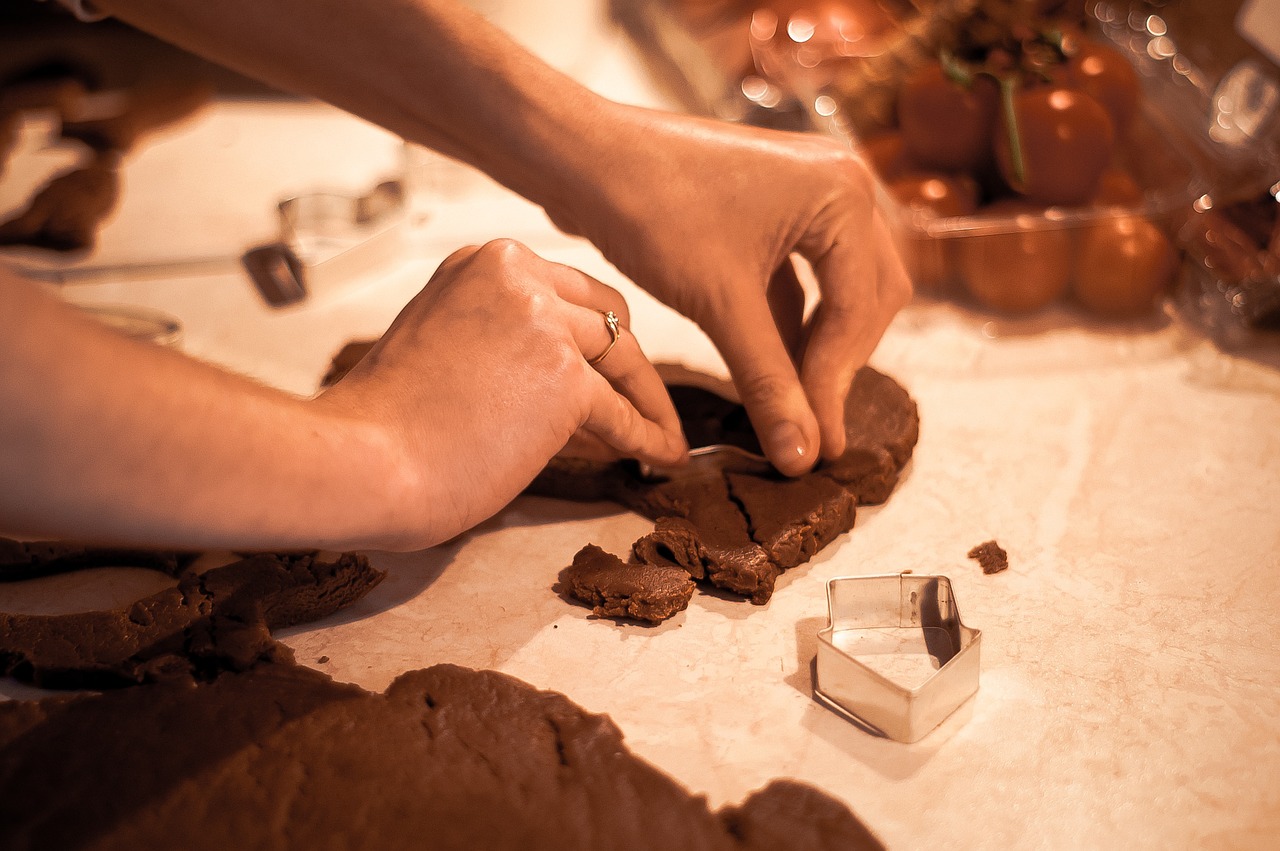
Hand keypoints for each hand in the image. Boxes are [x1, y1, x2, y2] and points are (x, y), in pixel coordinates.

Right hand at [316, 239, 687, 546]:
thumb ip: (499, 340)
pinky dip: (648, 437)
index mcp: (483, 263)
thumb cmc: (386, 422)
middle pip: (606, 319)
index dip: (593, 337)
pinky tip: (663, 456)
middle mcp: (517, 276)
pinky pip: (623, 413)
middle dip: (630, 364)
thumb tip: (572, 381)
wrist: (362, 459)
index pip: (565, 291)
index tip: (608, 369)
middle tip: (644, 401)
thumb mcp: (441, 343)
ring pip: (624, 361)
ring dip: (648, 402)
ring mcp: (544, 322)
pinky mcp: (565, 379)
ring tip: (663, 435)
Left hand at [548, 106, 911, 475]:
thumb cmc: (651, 206)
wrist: (581, 157)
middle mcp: (840, 185)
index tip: (815, 446)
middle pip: (866, 299)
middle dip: (838, 365)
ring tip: (794, 412)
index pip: (859, 309)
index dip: (835, 384)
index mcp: (843, 193)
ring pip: (836, 293)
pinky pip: (799, 281)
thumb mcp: (719, 302)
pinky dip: (788, 329)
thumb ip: (769, 382)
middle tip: (811, 431)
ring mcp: (807, 195)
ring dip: (816, 350)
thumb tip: (803, 457)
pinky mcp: (772, 211)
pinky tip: (771, 376)